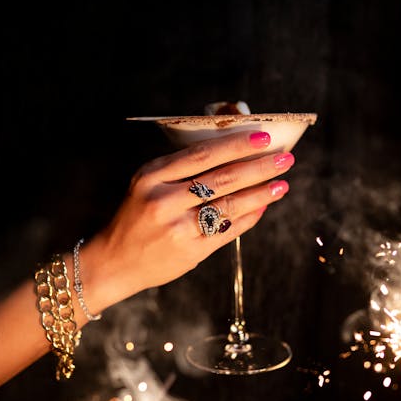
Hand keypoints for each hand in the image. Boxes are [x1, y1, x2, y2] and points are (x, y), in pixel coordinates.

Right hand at [82, 129, 294, 311]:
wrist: (115, 261)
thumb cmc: (137, 217)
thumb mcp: (147, 184)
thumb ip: (181, 170)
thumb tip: (233, 154)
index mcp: (151, 177)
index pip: (201, 155)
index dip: (235, 145)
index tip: (262, 138)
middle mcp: (163, 201)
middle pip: (221, 179)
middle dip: (258, 167)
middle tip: (284, 158)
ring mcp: (177, 229)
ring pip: (229, 206)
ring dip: (261, 193)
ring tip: (281, 184)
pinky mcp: (190, 252)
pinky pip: (228, 230)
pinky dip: (249, 217)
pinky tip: (263, 206)